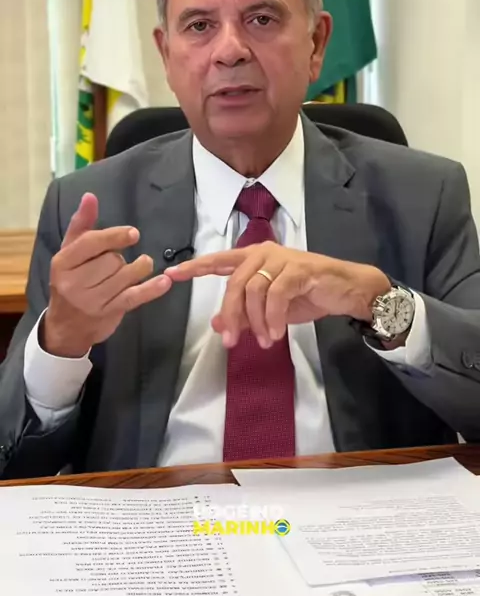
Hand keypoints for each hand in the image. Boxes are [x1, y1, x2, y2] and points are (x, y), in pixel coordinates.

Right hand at [42, 193, 171, 357]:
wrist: (67, 327)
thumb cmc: (71, 281)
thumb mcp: (70, 252)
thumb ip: (81, 224)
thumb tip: (90, 196)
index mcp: (62, 262)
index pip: (90, 243)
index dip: (114, 236)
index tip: (134, 234)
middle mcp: (74, 282)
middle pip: (111, 260)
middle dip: (120, 257)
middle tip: (117, 262)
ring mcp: (92, 300)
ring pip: (125, 276)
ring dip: (139, 268)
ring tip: (142, 265)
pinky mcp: (108, 313)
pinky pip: (134, 297)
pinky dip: (151, 289)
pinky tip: (165, 281)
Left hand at [165, 241, 389, 347]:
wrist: (347, 290)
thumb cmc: (308, 295)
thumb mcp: (270, 310)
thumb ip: (244, 313)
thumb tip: (218, 325)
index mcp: (254, 258)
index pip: (219, 261)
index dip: (195, 267)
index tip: (170, 275)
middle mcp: (264, 253)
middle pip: (234, 284)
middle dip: (231, 316)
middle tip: (231, 342)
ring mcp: (281, 259)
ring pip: (253, 291)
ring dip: (256, 321)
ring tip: (265, 341)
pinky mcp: (299, 269)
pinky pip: (276, 295)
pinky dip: (273, 318)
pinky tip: (276, 333)